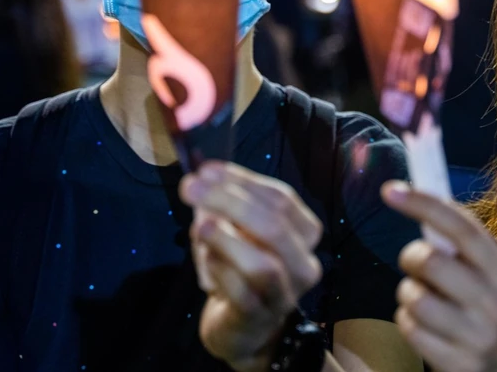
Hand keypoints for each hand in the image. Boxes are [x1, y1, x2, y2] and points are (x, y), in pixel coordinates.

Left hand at [180, 162, 323, 369]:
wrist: (243, 326)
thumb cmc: (242, 268)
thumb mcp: (240, 230)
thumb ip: (228, 202)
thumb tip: (203, 176)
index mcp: (305, 233)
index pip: (283, 199)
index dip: (244, 181)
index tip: (206, 170)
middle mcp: (304, 264)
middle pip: (275, 226)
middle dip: (230, 202)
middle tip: (190, 187)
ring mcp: (284, 294)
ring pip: (263, 265)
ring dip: (226, 239)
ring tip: (199, 226)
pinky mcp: (258, 318)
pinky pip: (240, 292)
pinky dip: (219, 270)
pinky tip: (205, 259)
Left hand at [382, 182, 496, 371]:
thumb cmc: (479, 300)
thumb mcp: (483, 269)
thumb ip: (457, 236)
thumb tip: (412, 191)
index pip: (463, 229)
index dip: (424, 204)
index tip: (390, 189)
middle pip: (432, 262)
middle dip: (411, 257)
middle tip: (415, 263)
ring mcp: (478, 337)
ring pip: (415, 298)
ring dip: (408, 292)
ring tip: (422, 297)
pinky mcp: (456, 363)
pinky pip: (409, 327)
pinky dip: (406, 320)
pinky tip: (424, 324)